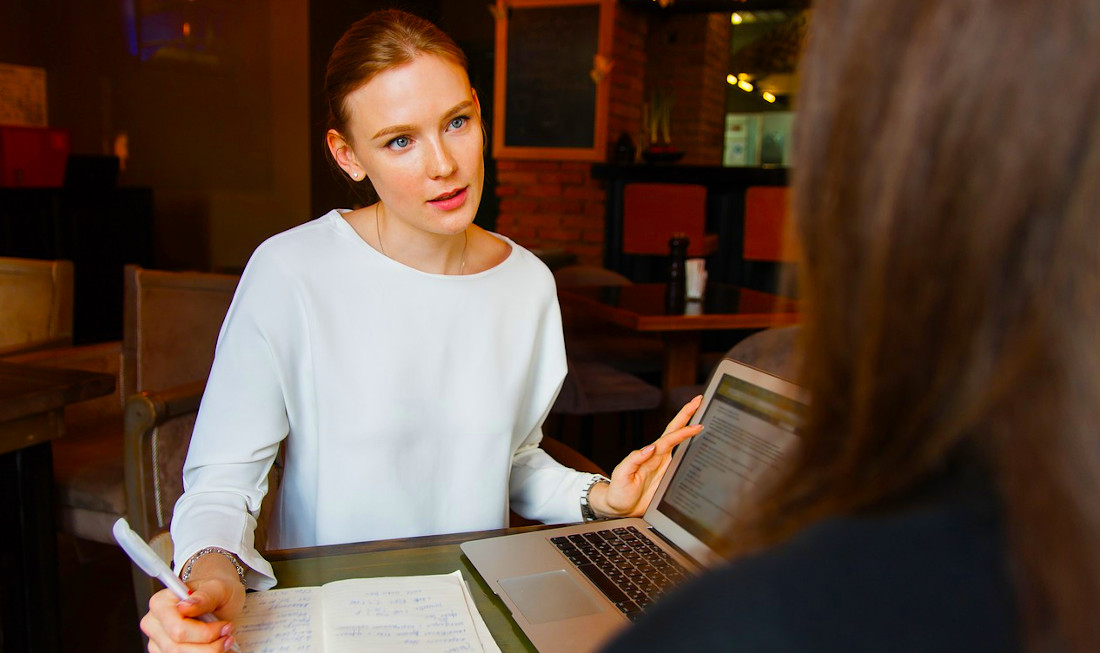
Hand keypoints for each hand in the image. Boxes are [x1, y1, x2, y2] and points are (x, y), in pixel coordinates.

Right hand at [140, 558, 244, 651]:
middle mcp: (154, 623)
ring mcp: (156, 641)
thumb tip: (185, 606)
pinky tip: (214, 645)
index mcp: (161, 602)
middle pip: (178, 647)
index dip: (205, 632)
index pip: (178, 628)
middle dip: (209, 646)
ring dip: (208, 652)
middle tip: (228, 634)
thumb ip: (204, 596)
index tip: (226, 626)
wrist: (217, 599)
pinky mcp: (164, 652)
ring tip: (224, 640)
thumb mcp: (219, 588)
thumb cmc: (215, 592)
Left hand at [589, 395, 702, 518]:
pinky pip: (683, 462)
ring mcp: (665, 466)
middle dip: (687, 415)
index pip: (669, 438)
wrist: (619, 508)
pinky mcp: (669, 478)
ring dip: (691, 429)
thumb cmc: (618, 490)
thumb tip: (649, 448)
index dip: (683, 431)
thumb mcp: (622, 474)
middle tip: (698, 401)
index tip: (696, 425)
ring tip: (704, 416)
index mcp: (650, 454)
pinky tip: (703, 446)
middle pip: (676, 432)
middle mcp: (659, 457)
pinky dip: (693, 451)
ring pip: (682, 445)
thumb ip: (633, 460)